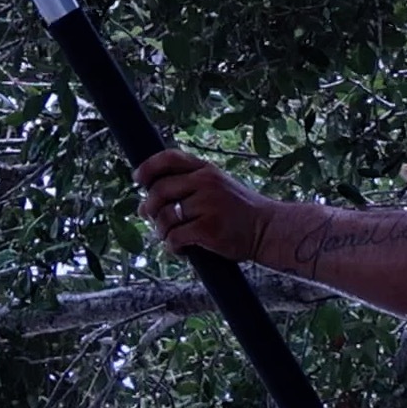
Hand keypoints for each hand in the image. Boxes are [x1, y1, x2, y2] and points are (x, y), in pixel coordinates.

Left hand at [135, 147, 280, 263]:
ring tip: (171, 237)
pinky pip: (174, 237)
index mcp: (206, 170)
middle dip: (149, 208)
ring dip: (162, 231)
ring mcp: (207, 205)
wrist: (268, 229)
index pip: (169, 158)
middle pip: (159, 190)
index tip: (138, 179)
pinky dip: (173, 247)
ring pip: (164, 217)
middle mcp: (206, 183)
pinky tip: (182, 249)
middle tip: (151, 219)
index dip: (148, 167)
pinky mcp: (208, 228)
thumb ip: (188, 187)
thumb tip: (144, 203)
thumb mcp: (218, 187)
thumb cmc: (239, 212)